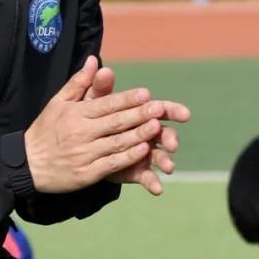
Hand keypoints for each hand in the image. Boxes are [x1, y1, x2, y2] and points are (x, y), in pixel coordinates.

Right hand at [24, 56, 187, 194]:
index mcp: (76, 114)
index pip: (106, 104)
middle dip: (139, 115)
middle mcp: (80, 133)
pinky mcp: (86, 173)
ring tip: (157, 127)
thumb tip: (94, 60)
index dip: (127, 99)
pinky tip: (142, 152)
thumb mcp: (57, 103)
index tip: (146, 94)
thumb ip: (79, 83)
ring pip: (116, 143)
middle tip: (159, 108)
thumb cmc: (44, 130)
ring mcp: (84, 154)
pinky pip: (111, 164)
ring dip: (138, 135)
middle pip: (115, 122)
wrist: (26, 164)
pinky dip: (128, 158)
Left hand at [85, 64, 187, 196]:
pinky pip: (146, 177)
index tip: (184, 114)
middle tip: (173, 143)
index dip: (172, 111)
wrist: (74, 144)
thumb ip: (99, 87)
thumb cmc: (88, 117)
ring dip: (165, 161)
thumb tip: (103, 69)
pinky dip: (152, 183)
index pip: (160, 109)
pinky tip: (157, 189)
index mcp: (140, 113)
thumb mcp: (91, 102)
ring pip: (158, 156)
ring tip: (168, 168)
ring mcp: (142, 153)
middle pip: (164, 134)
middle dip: (170, 138)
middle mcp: (146, 133)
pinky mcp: (135, 170)